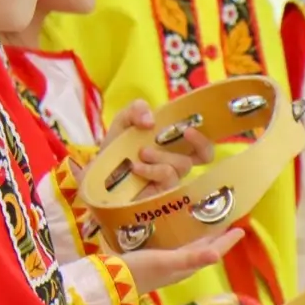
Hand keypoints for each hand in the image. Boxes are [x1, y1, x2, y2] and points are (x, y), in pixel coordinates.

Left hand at [101, 100, 215, 192]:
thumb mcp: (123, 124)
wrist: (99, 180)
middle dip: (202, 142)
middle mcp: (176, 160)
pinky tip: (136, 168)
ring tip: (141, 153)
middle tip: (187, 132)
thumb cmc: (115, 152)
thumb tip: (151, 121)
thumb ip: (136, 110)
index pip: (199, 136)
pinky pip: (168, 176)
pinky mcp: (164, 194)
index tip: (193, 123)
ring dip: (162, 155)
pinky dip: (152, 169)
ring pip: (183, 163)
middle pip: (206, 154)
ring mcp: (172, 179)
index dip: (204, 130)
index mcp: (171, 142)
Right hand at [122, 228, 245, 292]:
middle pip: (204, 250)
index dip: (226, 241)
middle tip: (226, 220)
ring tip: (206, 222)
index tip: (241, 228)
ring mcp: (166, 264)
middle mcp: (179, 266)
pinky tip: (174, 231)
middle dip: (216, 237)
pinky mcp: (152, 261)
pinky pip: (174, 247)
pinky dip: (181, 238)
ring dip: (200, 237)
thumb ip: (190, 258)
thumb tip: (216, 254)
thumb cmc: (137, 271)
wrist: (109, 284)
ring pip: (190, 249)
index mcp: (185, 266)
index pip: (212, 252)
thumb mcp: (164, 262)